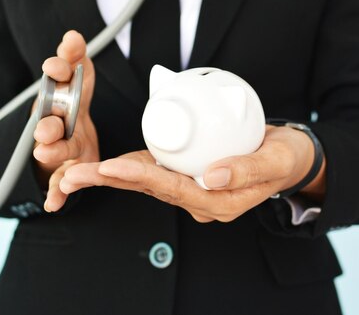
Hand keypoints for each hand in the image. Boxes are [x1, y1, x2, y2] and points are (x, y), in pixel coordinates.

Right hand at [32, 31, 98, 209]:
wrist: (66, 147)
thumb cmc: (71, 110)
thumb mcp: (78, 83)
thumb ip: (76, 60)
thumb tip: (73, 34)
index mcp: (60, 98)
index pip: (57, 80)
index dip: (57, 73)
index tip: (56, 66)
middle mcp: (53, 123)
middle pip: (48, 122)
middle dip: (46, 122)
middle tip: (47, 123)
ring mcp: (55, 148)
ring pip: (50, 151)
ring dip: (49, 152)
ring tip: (45, 153)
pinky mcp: (61, 172)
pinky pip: (57, 184)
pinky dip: (55, 194)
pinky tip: (54, 204)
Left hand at [52, 125, 325, 221]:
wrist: (289, 157)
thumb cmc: (284, 158)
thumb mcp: (275, 160)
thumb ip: (247, 169)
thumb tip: (212, 175)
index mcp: (217, 201)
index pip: (172, 188)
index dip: (140, 176)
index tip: (110, 166)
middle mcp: (198, 199)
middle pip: (147, 188)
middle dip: (107, 182)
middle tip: (70, 177)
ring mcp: (190, 187)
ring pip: (143, 181)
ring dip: (108, 177)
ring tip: (72, 174)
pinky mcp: (185, 173)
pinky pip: (152, 171)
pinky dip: (126, 167)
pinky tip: (101, 165)